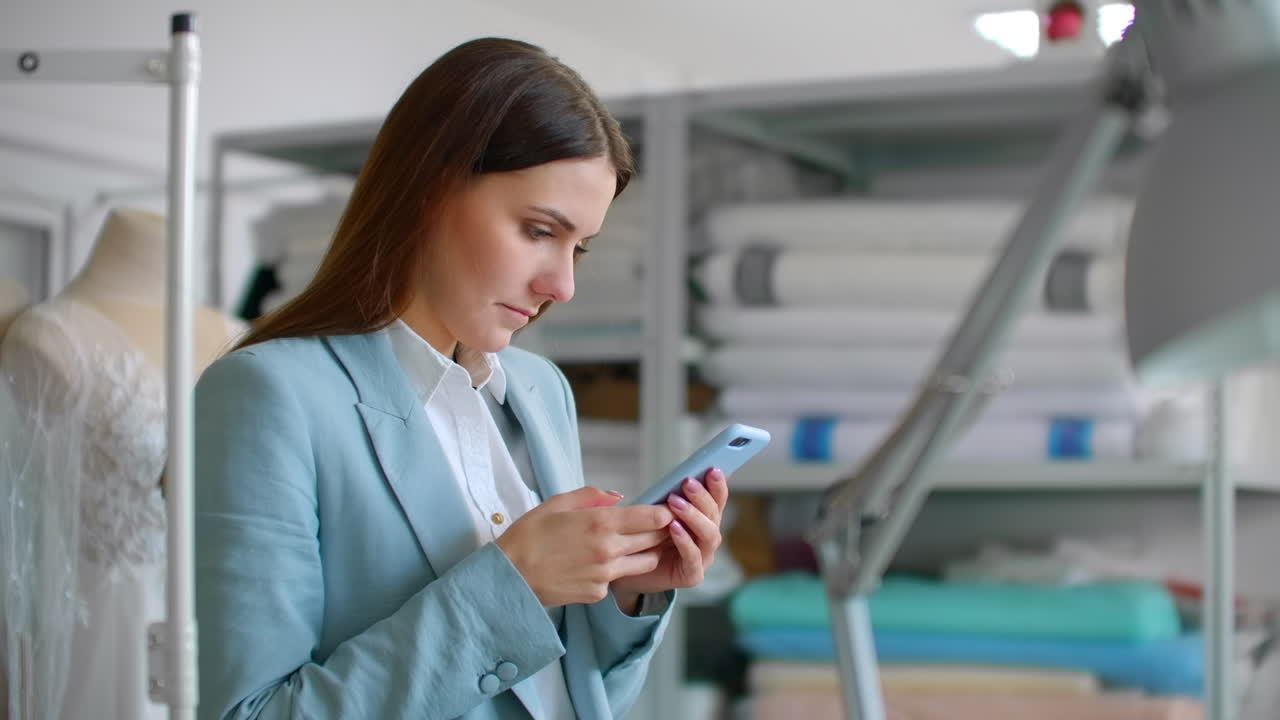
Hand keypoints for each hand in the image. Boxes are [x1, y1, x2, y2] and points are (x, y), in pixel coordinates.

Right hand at [495, 486, 672, 607]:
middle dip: (660, 532)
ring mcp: (605, 574)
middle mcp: (609, 549)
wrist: (509, 577)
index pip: (652, 518)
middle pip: (655, 540)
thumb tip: (618, 497)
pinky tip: (601, 563)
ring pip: (646, 563)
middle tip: (656, 525)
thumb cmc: (528, 536)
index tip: (665, 509)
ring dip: (646, 552)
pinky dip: (618, 570)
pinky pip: (619, 579)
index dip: (664, 513)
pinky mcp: (598, 593)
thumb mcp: (556, 504)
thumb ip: (591, 496)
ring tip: (633, 545)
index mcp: (600, 522)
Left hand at [610, 467, 729, 596]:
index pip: (717, 499)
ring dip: (694, 516)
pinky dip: (685, 541)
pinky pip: (693, 556)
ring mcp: (703, 557)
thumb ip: (671, 496)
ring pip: (709, 535)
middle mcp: (707, 537)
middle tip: (687, 482)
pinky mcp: (693, 575)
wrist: (628, 570)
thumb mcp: (656, 511)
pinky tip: (673, 528)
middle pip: (714, 515)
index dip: (718, 484)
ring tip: (676, 503)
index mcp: (704, 519)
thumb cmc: (644, 537)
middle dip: (702, 497)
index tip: (711, 469)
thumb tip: (682, 474)